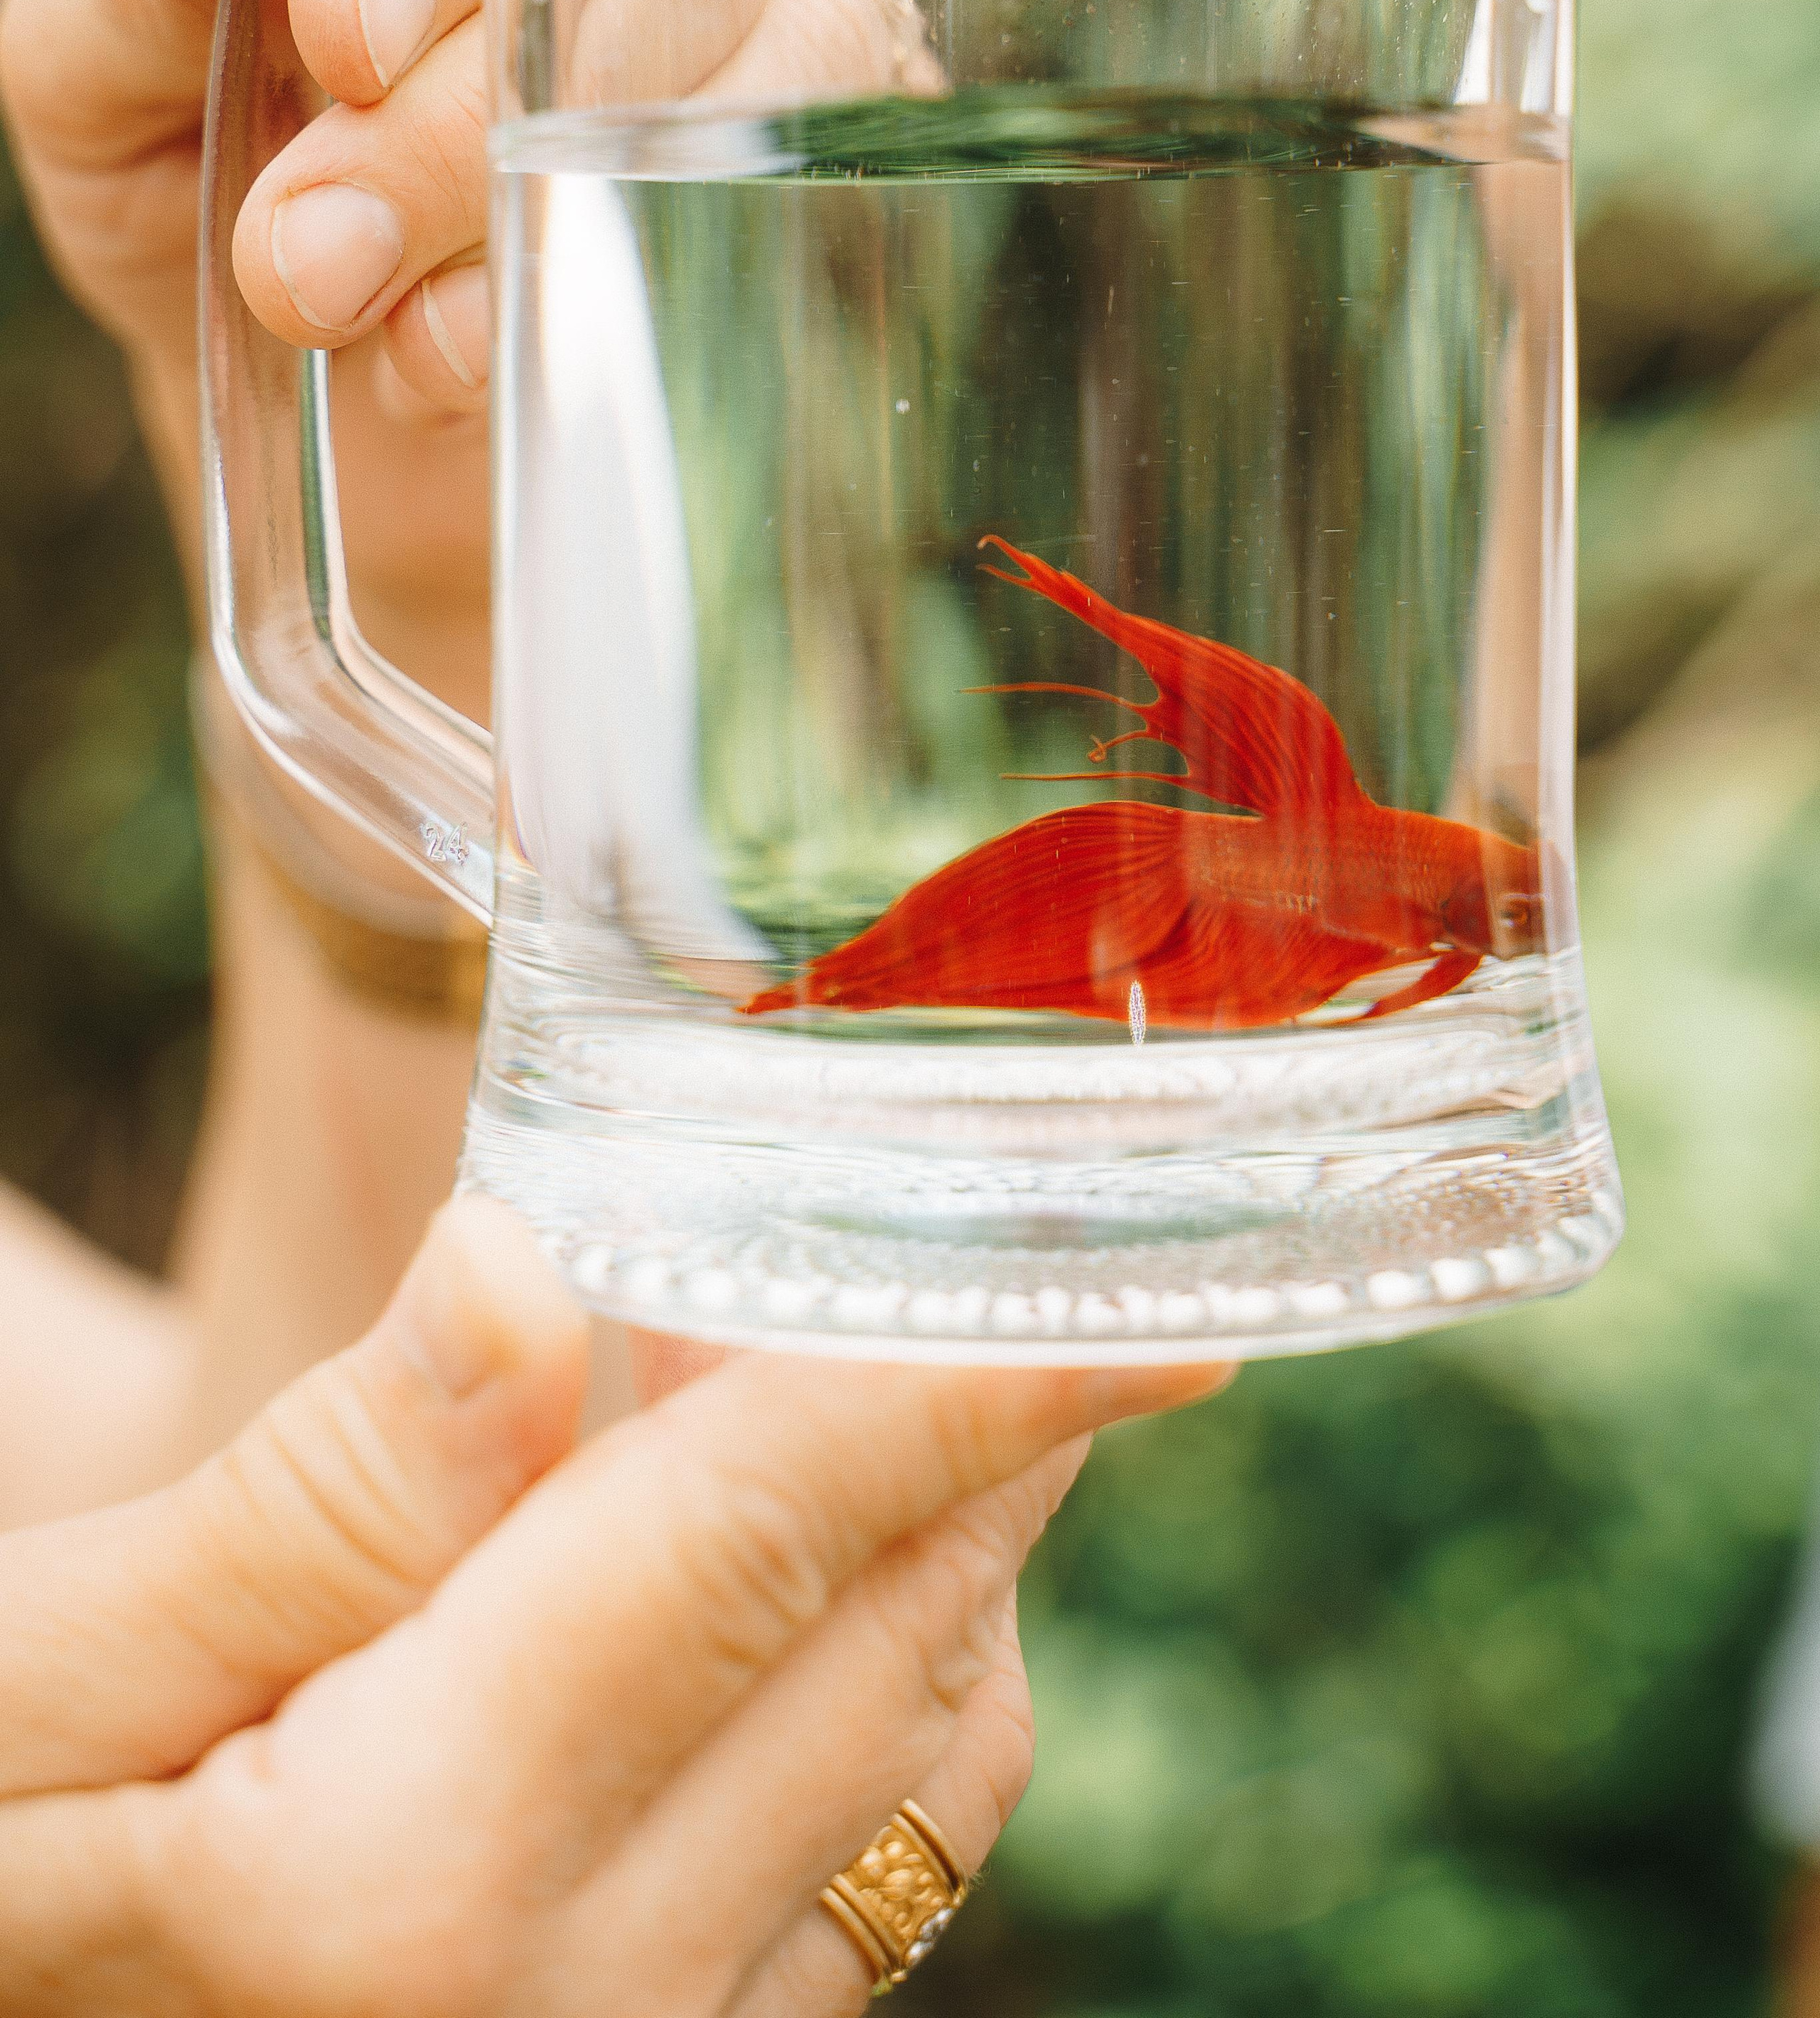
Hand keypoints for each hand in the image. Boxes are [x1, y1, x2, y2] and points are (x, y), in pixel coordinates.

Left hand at [0, 0, 934, 720]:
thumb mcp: (113, 77)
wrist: (317, 402)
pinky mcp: (851, 127)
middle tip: (318, 258)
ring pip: (783, 31)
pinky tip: (506, 352)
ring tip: (404, 338)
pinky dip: (674, 267)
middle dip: (477, 108)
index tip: (338, 43)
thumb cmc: (214, 185)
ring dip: (579, 199)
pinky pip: (830, 161)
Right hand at [0, 1194, 1229, 2015]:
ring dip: (943, 1559)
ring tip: (883, 1386)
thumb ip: (303, 1506)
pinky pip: (864, 1884)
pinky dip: (884, 1700)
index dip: (975, 1395)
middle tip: (1002, 1255)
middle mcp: (578, 2009)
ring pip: (919, 1774)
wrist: (3, 1995)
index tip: (1166, 1303)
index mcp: (413, 1876)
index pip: (767, 1545)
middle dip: (979, 1436)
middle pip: (886, 1644)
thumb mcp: (26, 1680)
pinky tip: (791, 1586)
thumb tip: (535, 1282)